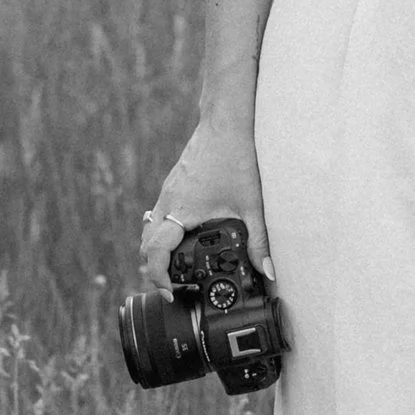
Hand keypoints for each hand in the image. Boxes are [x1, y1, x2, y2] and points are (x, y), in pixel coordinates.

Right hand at [139, 120, 271, 297]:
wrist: (225, 122)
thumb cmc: (236, 158)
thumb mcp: (251, 205)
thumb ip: (259, 241)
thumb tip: (268, 272)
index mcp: (180, 211)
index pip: (155, 252)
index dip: (158, 277)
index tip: (171, 291)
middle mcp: (167, 202)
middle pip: (146, 244)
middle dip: (156, 267)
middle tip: (176, 282)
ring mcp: (167, 191)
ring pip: (149, 228)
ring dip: (158, 249)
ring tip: (178, 264)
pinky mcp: (173, 184)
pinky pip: (158, 214)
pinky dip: (163, 231)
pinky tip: (185, 235)